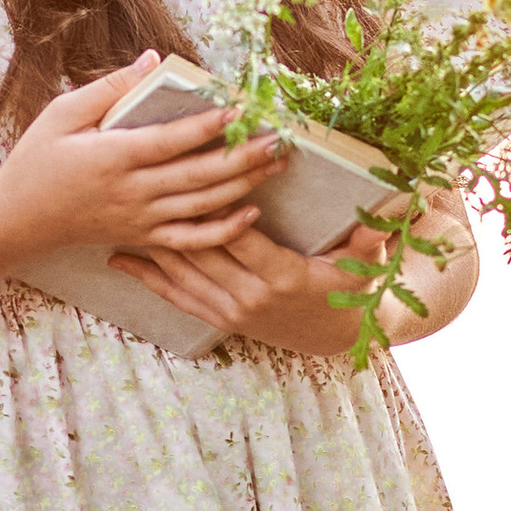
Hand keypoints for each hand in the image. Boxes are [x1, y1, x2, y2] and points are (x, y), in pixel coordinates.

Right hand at [0, 53, 280, 262]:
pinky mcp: (142, 238)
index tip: (241, 110)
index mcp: (112, 157)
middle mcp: (132, 192)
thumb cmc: (37, 160)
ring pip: (202, 207)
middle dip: (243, 157)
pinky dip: (223, 231)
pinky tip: (250, 214)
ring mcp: (139, 219)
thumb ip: (108, 88)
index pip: (170, 141)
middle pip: (198, 176)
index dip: (207, 126)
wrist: (17, 222)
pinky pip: (190, 241)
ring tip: (276, 165)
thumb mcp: (61, 114)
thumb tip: (152, 60)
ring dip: (243, 186)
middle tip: (281, 139)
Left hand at [110, 204, 404, 357]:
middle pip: (201, 247)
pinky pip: (176, 297)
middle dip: (170, 212)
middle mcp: (251, 296)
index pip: (240, 233)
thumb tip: (393, 212)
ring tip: (117, 212)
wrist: (337, 341)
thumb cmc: (352, 291)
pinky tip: (120, 258)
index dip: (216, 201)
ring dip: (150, 241)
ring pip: (182, 271)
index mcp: (284, 276)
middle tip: (139, 177)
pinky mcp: (219, 320)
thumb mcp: (367, 266)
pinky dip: (148, 277)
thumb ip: (370, 237)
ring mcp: (231, 311)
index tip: (193, 170)